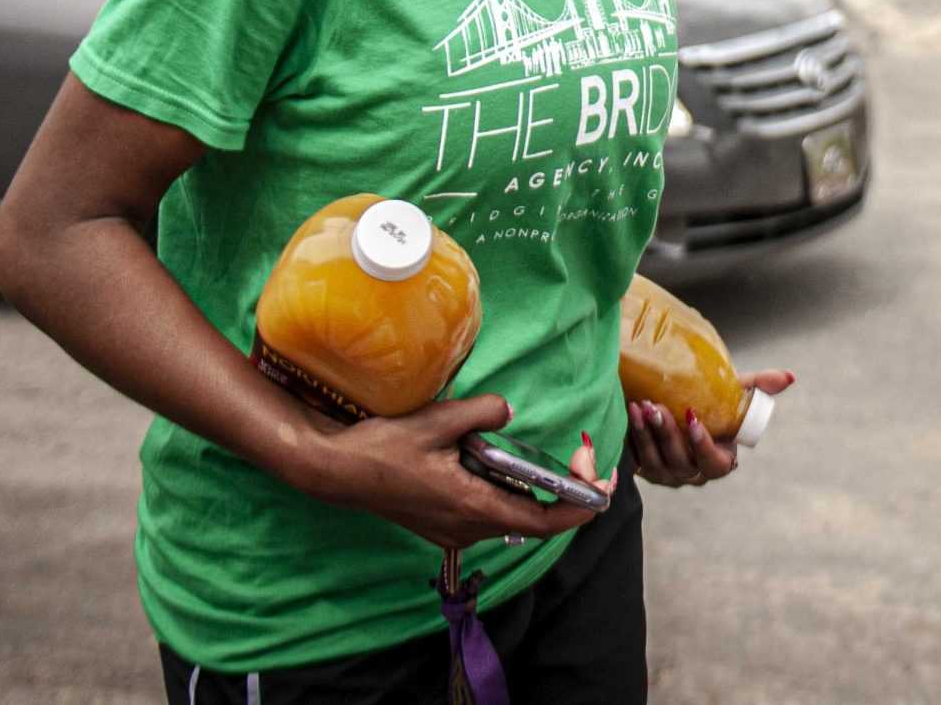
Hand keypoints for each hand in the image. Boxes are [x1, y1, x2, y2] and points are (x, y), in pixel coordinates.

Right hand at [293, 394, 608, 550]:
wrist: (336, 471)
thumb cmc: (383, 447)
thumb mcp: (437, 420)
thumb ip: (482, 413)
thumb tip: (508, 411)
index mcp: (472, 506)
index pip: (542, 521)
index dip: (579, 508)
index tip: (604, 489)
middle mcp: (468, 527)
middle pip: (533, 522)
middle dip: (567, 496)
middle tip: (587, 465)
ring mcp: (453, 530)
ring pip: (512, 519)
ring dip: (540, 497)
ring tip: (561, 466)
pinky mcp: (442, 525)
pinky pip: (491, 515)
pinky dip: (513, 496)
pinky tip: (512, 468)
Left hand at [629, 371, 793, 487]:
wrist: (676, 409)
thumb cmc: (711, 405)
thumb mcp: (734, 395)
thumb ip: (760, 386)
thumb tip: (789, 377)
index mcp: (718, 461)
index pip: (714, 464)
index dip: (703, 446)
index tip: (693, 418)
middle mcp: (692, 474)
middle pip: (680, 464)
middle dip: (667, 435)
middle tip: (657, 406)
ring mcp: (666, 475)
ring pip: (655, 463)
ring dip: (645, 436)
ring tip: (638, 407)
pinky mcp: (644, 470)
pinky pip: (635, 461)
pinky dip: (630, 440)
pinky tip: (626, 417)